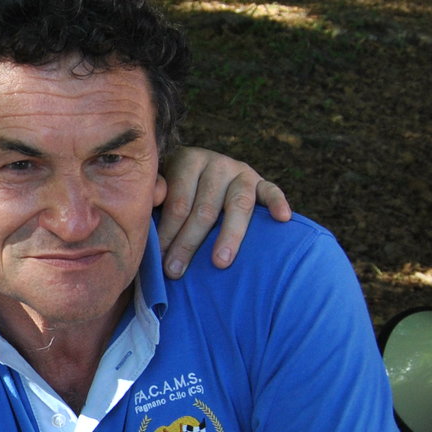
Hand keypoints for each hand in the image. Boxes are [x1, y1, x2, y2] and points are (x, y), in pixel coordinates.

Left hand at [157, 147, 291, 277]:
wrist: (203, 173)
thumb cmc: (175, 192)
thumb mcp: (160, 190)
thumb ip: (154, 200)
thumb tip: (148, 216)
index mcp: (187, 161)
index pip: (177, 202)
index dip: (167, 233)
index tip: (158, 261)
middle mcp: (216, 163)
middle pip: (204, 208)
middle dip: (188, 243)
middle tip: (175, 270)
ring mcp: (240, 171)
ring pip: (238, 204)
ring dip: (229, 236)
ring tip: (220, 263)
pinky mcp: (261, 181)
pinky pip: (272, 190)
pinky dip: (277, 203)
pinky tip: (282, 218)